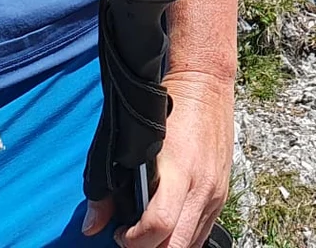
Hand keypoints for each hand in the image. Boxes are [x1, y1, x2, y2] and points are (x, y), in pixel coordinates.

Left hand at [83, 70, 233, 247]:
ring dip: (166, 246)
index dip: (134, 240)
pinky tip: (166, 227)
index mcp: (179, 170)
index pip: (159, 224)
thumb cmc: (170, 107)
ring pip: (190, 245)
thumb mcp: (134, 140)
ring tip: (147, 233)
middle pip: (176, 246)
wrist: (207, 84)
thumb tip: (92, 225)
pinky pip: (202, 233)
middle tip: (131, 239)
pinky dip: (182, 238)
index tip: (119, 233)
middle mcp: (201, 187)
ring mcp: (215, 194)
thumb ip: (109, 185)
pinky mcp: (222, 195)